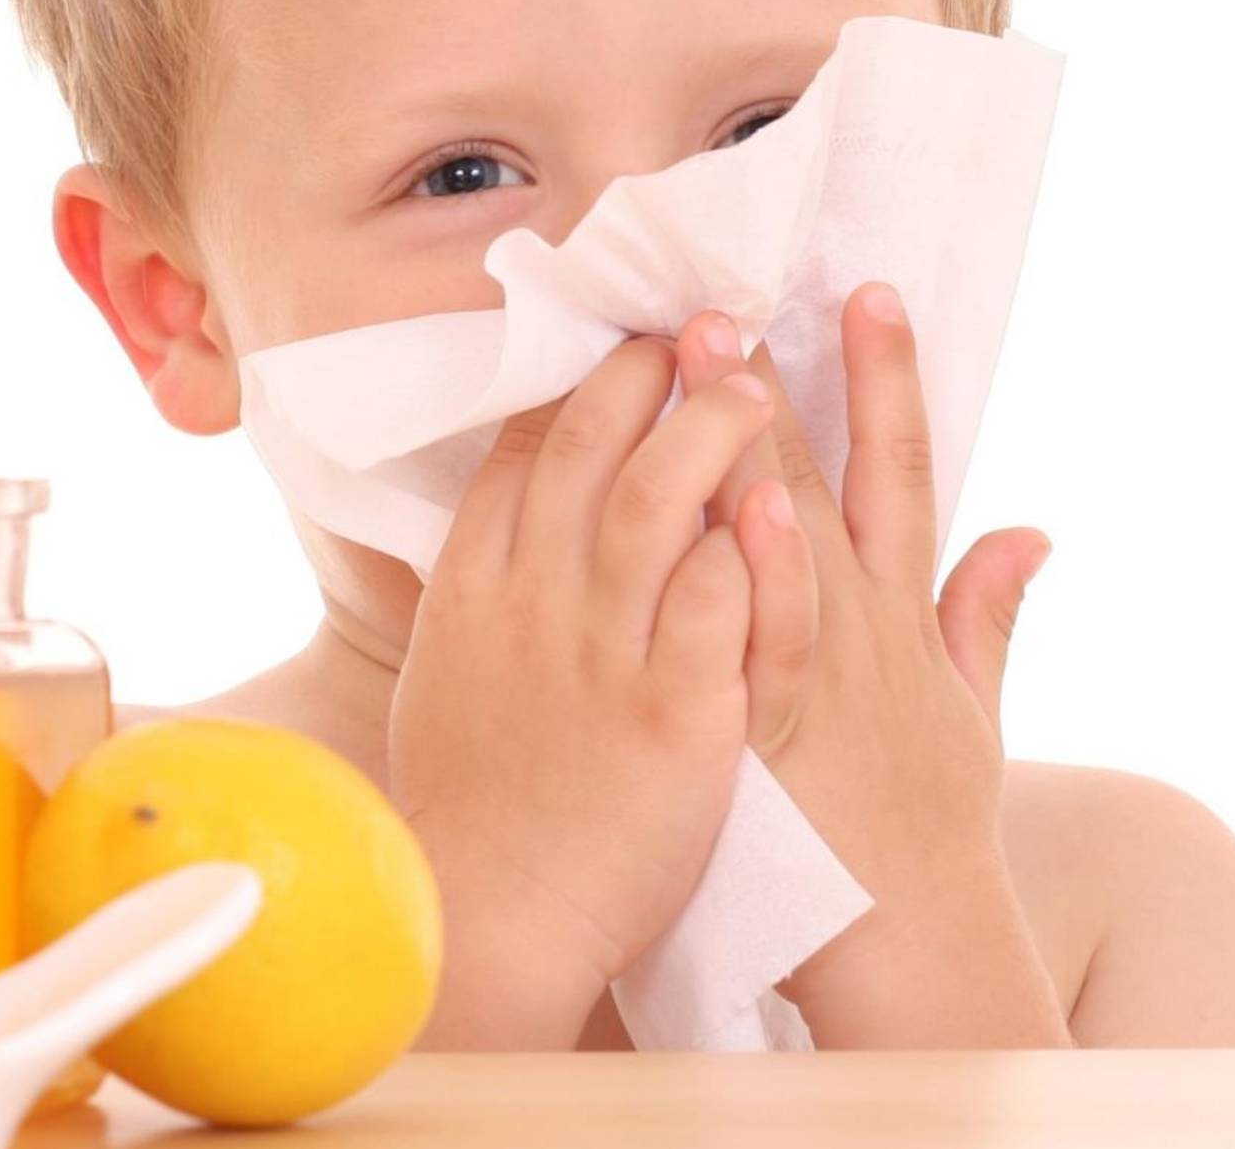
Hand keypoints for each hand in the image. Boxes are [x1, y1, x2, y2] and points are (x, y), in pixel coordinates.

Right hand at [392, 323, 799, 1048]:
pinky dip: (753, 548)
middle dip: (652, 373)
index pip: (530, 448)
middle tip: (707, 323)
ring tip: (759, 385)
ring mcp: (601, 652)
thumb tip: (497, 518)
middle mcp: (533, 600)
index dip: (584, 382)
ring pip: (662, 501)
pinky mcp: (674, 711)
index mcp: (475, 585)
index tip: (630, 340)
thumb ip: (479, 586)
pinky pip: (720, 604)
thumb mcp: (447, 669)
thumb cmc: (473, 801)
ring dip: (714, 430)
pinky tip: (787, 504)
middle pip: (594, 448)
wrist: (491, 911)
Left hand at [675, 285, 1067, 1045]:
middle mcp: (860, 628)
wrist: (909, 944)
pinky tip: (736, 506)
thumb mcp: (974, 714)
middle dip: (783, 381)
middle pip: (821, 480)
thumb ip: (989, 615)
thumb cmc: (923, 828)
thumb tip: (1033, 529)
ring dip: (745, 443)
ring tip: (709, 357)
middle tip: (739, 287)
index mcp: (902, 613)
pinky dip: (756, 572)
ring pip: (776, 539)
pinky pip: (753, 637)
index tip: (871, 290)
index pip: (900, 469)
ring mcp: (811, 674)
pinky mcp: (760, 730)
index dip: (891, 378)